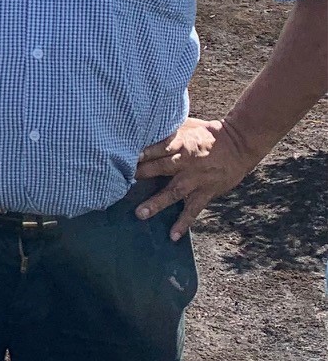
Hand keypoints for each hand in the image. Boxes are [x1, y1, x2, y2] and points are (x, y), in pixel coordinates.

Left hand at [134, 118, 252, 241]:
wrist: (240, 144)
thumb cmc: (208, 133)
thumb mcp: (187, 125)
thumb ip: (167, 130)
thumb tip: (143, 129)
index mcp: (181, 142)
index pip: (158, 147)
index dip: (142, 152)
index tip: (124, 156)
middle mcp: (187, 161)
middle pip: (161, 167)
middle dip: (142, 174)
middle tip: (121, 182)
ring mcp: (196, 179)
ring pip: (174, 191)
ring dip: (157, 203)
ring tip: (141, 214)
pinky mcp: (206, 192)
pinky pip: (193, 209)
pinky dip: (184, 223)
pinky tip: (173, 236)